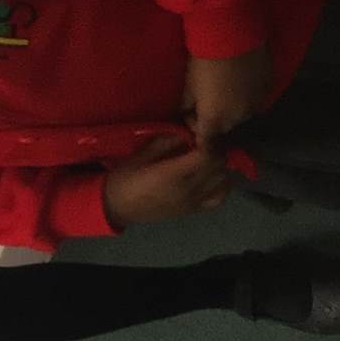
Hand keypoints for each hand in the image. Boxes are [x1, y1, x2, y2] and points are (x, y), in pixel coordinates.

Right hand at [103, 134, 232, 227]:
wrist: (116, 207)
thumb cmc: (124, 179)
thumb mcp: (139, 156)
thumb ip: (164, 143)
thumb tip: (187, 130)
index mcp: (171, 175)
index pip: (206, 155)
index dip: (208, 140)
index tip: (199, 130)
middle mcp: (187, 190)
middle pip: (218, 165)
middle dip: (215, 149)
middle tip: (203, 140)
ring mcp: (193, 202)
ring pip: (223, 179)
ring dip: (220, 165)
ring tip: (207, 157)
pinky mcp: (193, 209)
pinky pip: (220, 197)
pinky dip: (222, 184)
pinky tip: (213, 176)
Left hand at [181, 47, 271, 145]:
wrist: (233, 37)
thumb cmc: (203, 64)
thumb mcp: (188, 88)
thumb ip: (187, 107)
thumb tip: (187, 114)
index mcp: (215, 121)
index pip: (207, 143)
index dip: (198, 135)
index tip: (191, 121)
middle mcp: (239, 118)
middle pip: (224, 127)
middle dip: (213, 118)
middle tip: (203, 99)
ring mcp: (257, 104)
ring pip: (241, 114)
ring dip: (230, 108)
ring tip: (222, 88)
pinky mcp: (269, 89)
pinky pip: (254, 100)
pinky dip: (245, 95)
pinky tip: (238, 80)